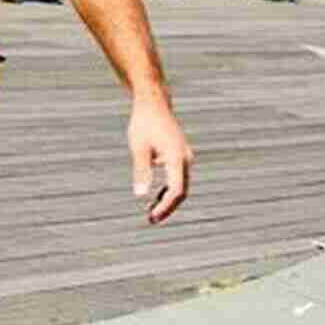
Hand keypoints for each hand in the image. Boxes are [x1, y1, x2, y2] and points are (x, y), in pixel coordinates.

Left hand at [127, 94, 192, 223]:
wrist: (153, 103)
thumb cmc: (144, 123)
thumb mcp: (138, 147)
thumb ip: (141, 170)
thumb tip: (140, 195)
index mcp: (177, 158)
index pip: (176, 190)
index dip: (165, 207)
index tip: (152, 216)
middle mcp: (185, 159)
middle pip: (182, 191)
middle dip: (167, 207)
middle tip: (151, 220)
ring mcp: (185, 157)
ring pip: (181, 185)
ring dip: (168, 200)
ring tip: (151, 213)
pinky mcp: (180, 155)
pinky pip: (178, 178)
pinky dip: (168, 189)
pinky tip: (155, 196)